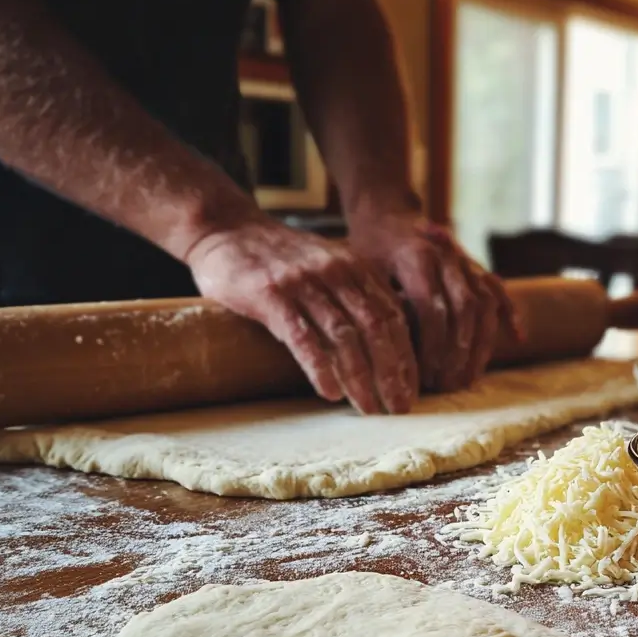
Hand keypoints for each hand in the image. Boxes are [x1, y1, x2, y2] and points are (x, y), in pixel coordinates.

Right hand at [186, 217, 417, 414]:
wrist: (225, 228)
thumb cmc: (280, 259)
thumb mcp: (329, 265)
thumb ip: (357, 294)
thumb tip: (387, 342)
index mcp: (356, 268)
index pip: (394, 317)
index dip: (407, 358)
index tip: (412, 391)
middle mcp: (336, 273)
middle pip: (376, 329)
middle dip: (392, 372)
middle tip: (399, 408)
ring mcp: (304, 283)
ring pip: (343, 335)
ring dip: (361, 377)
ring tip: (369, 408)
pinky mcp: (270, 295)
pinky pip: (302, 336)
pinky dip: (320, 366)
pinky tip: (331, 392)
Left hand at [347, 210, 516, 392]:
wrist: (388, 213)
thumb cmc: (369, 250)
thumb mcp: (363, 273)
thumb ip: (381, 305)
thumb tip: (392, 353)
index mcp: (416, 256)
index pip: (432, 307)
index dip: (432, 345)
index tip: (426, 375)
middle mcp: (447, 255)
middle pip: (464, 309)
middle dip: (458, 352)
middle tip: (448, 385)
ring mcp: (466, 260)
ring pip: (484, 304)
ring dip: (481, 345)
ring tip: (468, 378)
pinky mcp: (477, 266)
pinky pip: (499, 291)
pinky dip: (510, 315)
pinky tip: (517, 339)